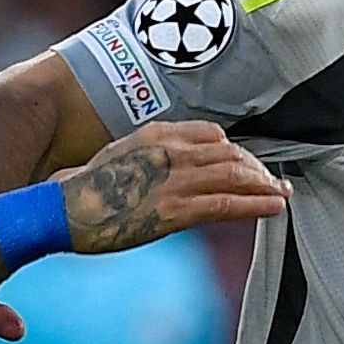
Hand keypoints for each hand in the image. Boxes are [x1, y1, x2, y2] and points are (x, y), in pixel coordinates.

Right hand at [61, 120, 285, 253]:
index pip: (212, 135)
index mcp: (157, 134)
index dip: (235, 152)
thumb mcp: (118, 156)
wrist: (62, 208)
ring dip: (264, 185)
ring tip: (281, 194)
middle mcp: (171, 150)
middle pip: (230, 155)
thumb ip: (149, 156)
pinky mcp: (176, 209)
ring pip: (235, 176)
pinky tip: (274, 207)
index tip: (246, 165)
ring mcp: (176, 179)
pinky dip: (256, 204)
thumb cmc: (82, 189)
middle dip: (256, 169)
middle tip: (274, 182)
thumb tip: (168, 168)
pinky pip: (227, 204)